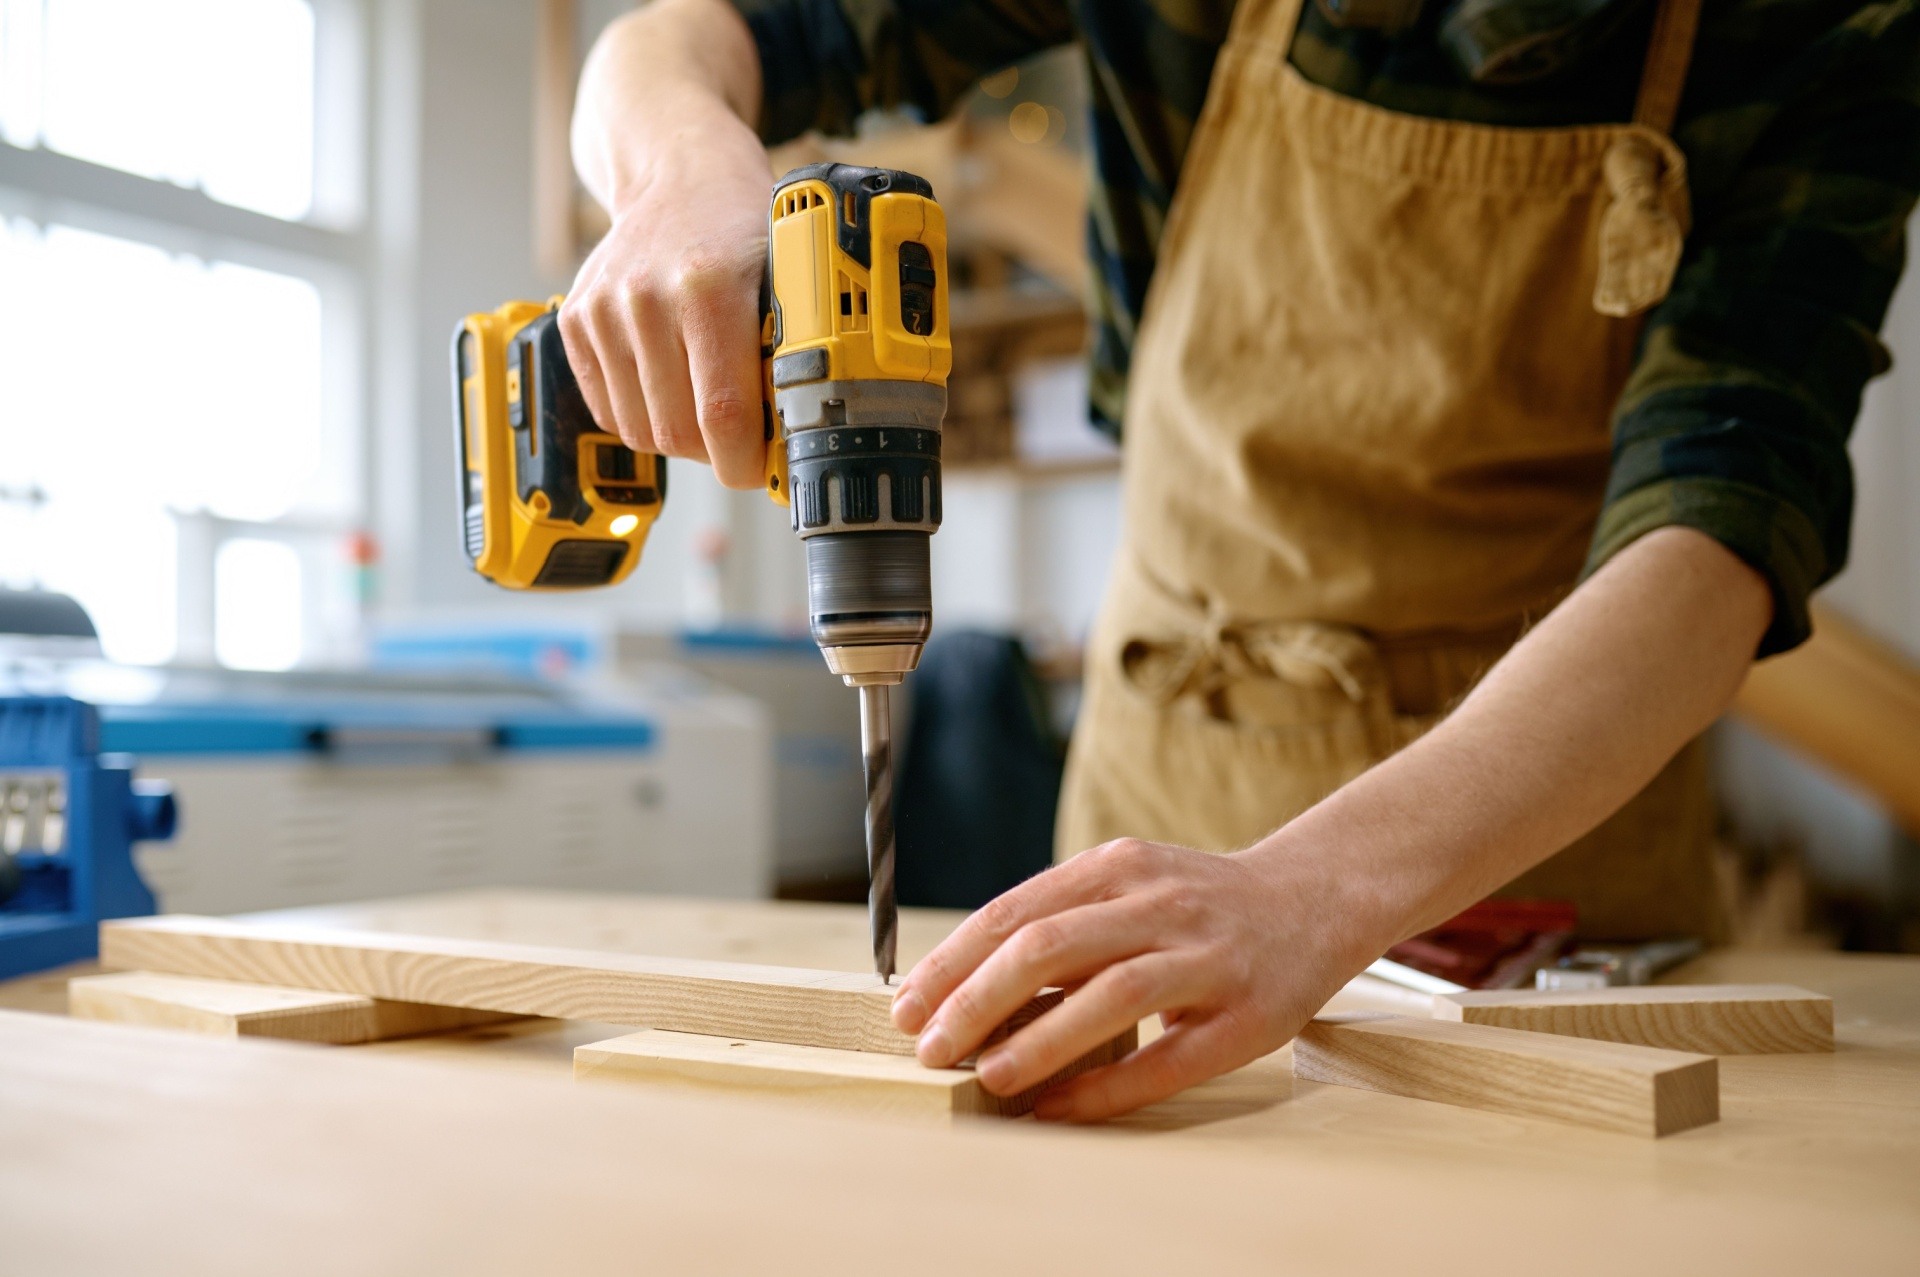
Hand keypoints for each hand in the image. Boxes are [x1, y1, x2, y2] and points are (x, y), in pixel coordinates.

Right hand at [559, 106, 771, 488]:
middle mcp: (645, 298)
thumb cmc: (742, 223)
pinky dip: (643, 416)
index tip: (763, 469)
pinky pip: (609, 411)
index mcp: (709, 287)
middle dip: (717, 452)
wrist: (676, 169)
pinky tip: (671, 385)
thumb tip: (804, 434)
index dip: (745, 461)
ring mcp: (603, 311)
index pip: (722, 415)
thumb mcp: (789, 273)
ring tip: (707, 402)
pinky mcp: (576, 321)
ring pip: (642, 431)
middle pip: (678, 433)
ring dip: (680, 437)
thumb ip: (794, 349)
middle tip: (744, 436)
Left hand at [890, 836, 1386, 1121]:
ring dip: (1038, 1040)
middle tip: (931, 1048)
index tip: (908, 1006)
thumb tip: (964, 988)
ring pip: (1110, 995)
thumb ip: (1063, 922)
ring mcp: (1207, 957)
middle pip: (1049, 947)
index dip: (954, 962)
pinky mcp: (1245, 1016)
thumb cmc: (1200, 903)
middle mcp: (1160, 904)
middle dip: (977, 1000)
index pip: (1016, 912)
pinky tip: (1061, 1108)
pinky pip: (1167, 1058)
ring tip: (987, 1075)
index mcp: (1119, 868)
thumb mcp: (1129, 885)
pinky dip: (1107, 1086)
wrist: (1316, 898)